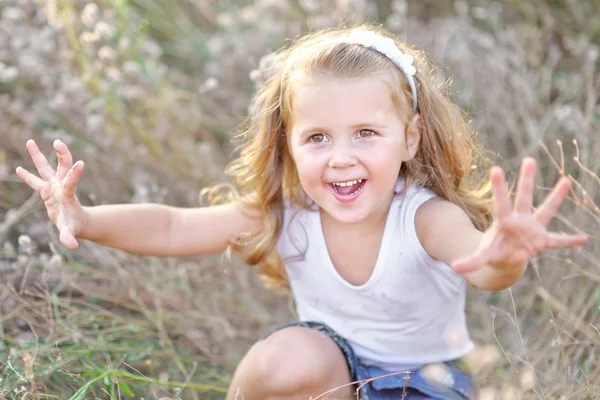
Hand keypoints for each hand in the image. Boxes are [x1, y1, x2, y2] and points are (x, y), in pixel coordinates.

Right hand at [16, 139, 86, 249]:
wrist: (78, 222)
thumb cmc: (75, 225)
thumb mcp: (71, 231)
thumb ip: (69, 237)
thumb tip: (72, 246)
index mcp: (68, 194)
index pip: (71, 181)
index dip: (75, 173)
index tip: (81, 163)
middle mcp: (61, 186)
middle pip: (62, 166)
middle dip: (62, 154)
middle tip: (58, 142)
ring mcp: (53, 186)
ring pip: (45, 168)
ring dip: (37, 156)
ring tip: (29, 141)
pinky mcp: (46, 191)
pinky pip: (34, 181)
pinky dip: (27, 176)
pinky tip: (18, 168)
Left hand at [452, 157, 587, 273]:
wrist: (505, 258)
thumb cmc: (493, 251)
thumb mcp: (481, 256)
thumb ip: (470, 261)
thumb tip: (454, 267)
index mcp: (504, 221)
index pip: (501, 202)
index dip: (499, 187)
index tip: (496, 168)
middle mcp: (520, 219)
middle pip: (523, 197)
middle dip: (526, 180)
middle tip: (529, 159)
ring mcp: (533, 228)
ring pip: (546, 210)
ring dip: (556, 197)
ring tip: (566, 180)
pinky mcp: (542, 240)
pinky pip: (558, 241)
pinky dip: (570, 241)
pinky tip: (584, 239)